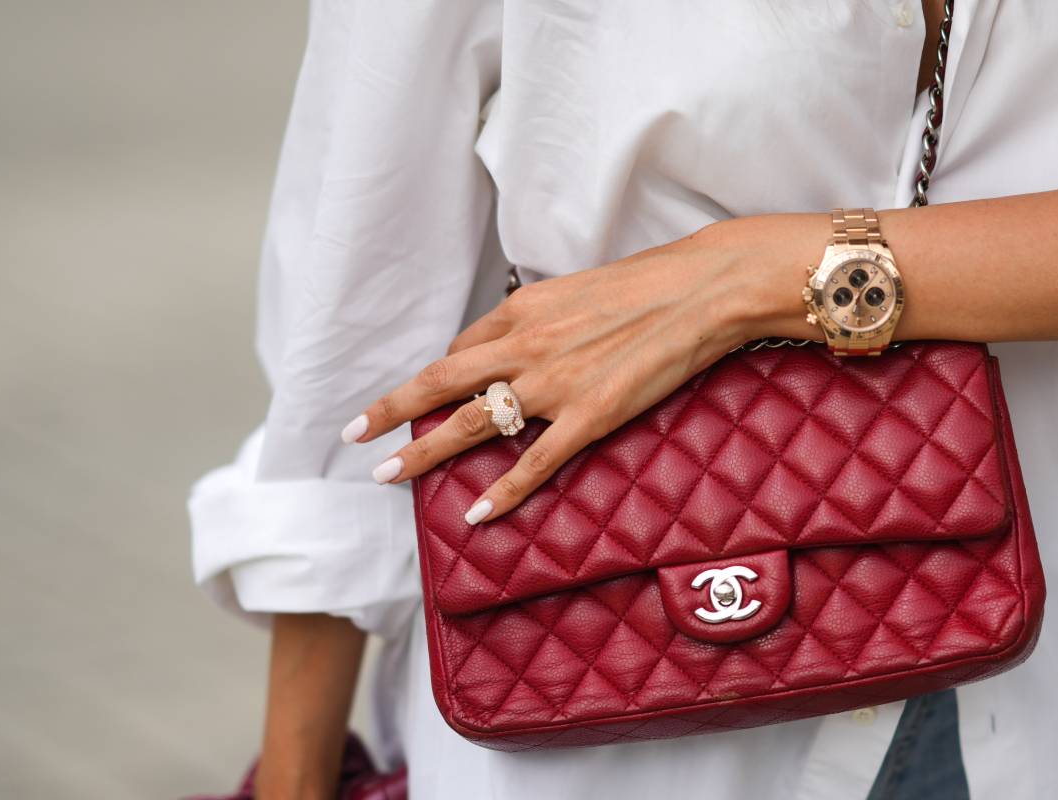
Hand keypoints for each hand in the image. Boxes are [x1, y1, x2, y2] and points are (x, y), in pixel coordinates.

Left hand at [341, 213, 822, 524]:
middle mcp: (525, 345)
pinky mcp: (588, 416)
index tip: (423, 397)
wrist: (702, 289)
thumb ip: (549, 318)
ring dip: (423, 451)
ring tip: (388, 474)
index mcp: (524, 309)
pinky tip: (477, 514)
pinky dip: (503, 492)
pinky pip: (534, 463)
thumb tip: (534, 337)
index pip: (465, 348)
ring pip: (470, 423)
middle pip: (440, 382)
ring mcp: (553, 384)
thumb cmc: (653, 283)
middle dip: (392, 409)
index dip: (440, 377)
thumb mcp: (584, 289)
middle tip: (355, 433)